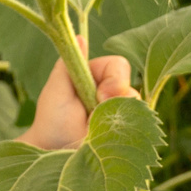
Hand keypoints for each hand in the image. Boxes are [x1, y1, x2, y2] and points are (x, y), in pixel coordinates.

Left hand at [19, 53, 137, 151]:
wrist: (53, 154)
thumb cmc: (51, 120)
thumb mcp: (56, 89)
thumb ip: (69, 65)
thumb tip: (79, 37)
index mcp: (95, 75)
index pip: (118, 65)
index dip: (114, 79)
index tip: (100, 95)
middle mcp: (109, 91)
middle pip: (131, 85)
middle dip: (119, 98)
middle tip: (98, 113)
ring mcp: (117, 111)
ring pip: (137, 105)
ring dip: (120, 116)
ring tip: (98, 128)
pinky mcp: (124, 130)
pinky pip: (140, 125)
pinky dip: (127, 129)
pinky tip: (109, 136)